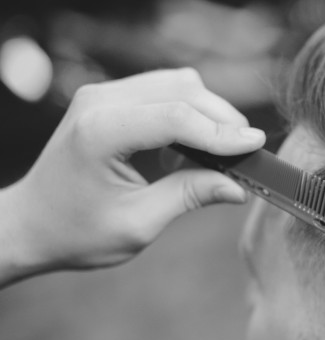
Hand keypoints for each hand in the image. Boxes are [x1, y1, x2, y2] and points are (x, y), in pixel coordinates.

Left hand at [0, 68, 264, 285]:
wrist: (31, 223)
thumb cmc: (76, 232)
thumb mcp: (138, 224)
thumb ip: (189, 197)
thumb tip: (239, 187)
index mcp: (101, 133)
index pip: (177, 118)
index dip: (222, 132)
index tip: (256, 146)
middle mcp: (100, 102)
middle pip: (183, 91)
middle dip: (222, 119)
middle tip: (247, 153)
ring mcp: (102, 94)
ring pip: (177, 84)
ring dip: (208, 111)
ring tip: (221, 150)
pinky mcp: (109, 97)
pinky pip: (163, 89)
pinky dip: (189, 110)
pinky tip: (192, 144)